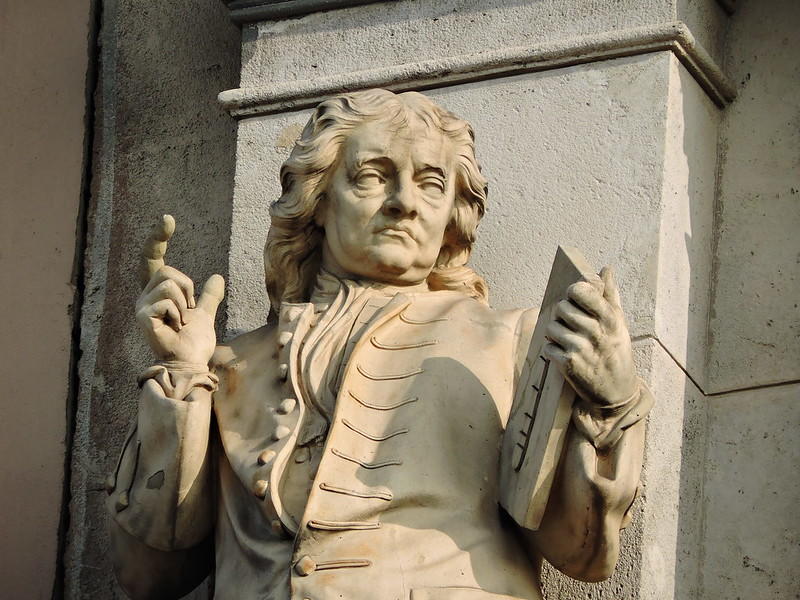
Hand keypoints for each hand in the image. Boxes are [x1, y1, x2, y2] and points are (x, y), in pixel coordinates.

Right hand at [135, 215, 224, 364]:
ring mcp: (141, 307)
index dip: (157, 237)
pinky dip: (180, 314)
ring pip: (171, 283)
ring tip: (181, 322)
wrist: (192, 362)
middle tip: (188, 312)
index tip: (168, 218)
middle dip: (187, 289)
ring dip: (185, 304)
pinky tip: (175, 329)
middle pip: (168, 270)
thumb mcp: (205, 314)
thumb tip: (218, 277)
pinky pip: (168, 299)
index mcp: (156, 294)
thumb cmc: (194, 343)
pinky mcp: (143, 316)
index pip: (152, 258)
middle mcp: (144, 297)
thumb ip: (209, 297)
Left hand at [543, 266, 637, 408]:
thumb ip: (610, 294)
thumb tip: (605, 268)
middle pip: (561, 308)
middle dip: (564, 314)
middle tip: (573, 324)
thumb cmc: (617, 351)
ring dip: (557, 333)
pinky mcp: (568, 365)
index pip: (581, 291)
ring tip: (570, 340)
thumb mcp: (619, 322)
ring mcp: (581, 348)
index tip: (575, 298)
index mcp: (609, 318)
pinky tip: (566, 354)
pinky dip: (553, 350)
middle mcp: (595, 332)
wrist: (618, 391)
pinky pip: (547, 346)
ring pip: (551, 327)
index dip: (573, 292)